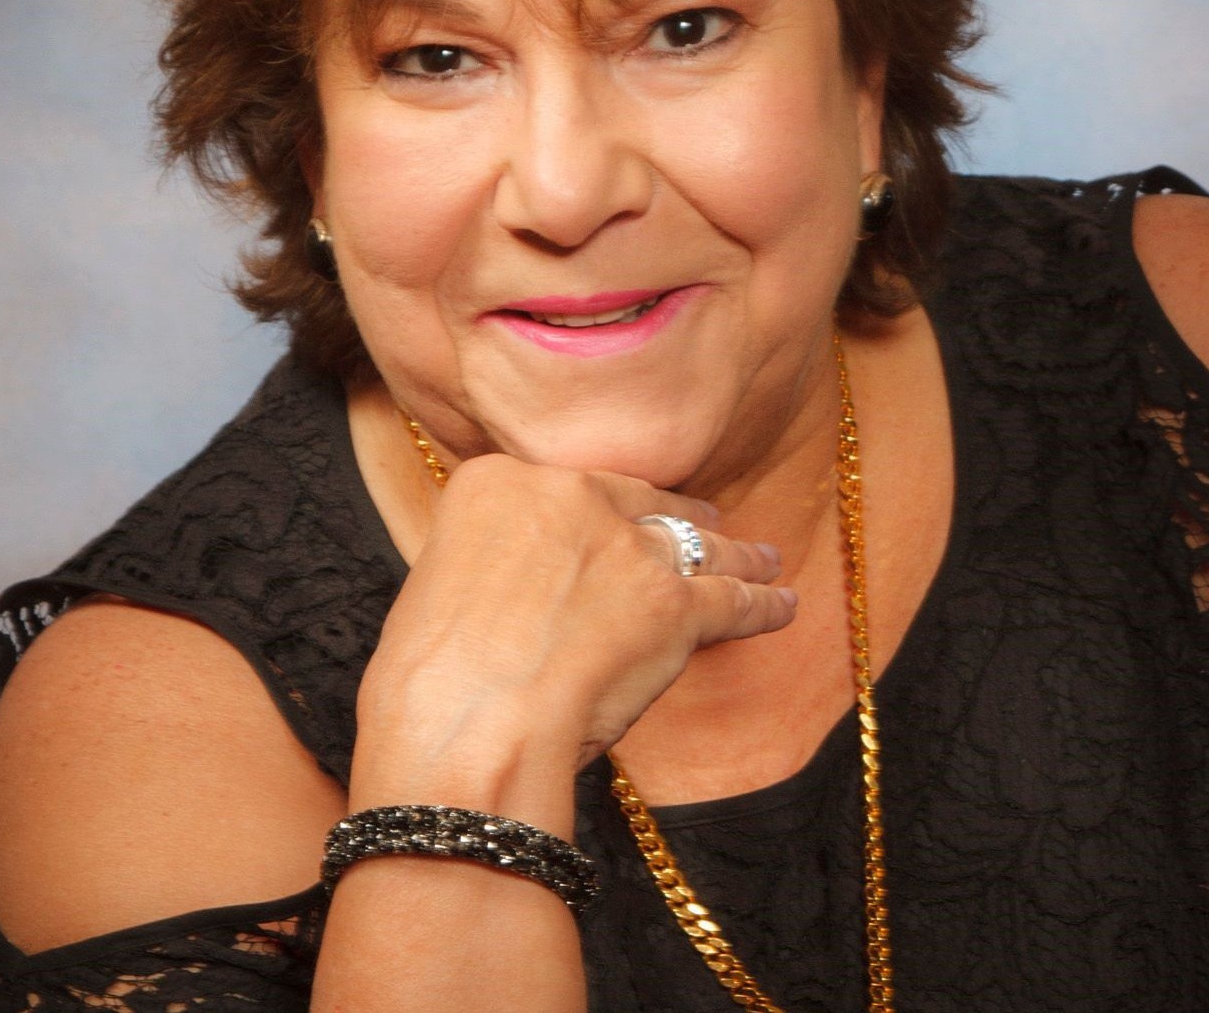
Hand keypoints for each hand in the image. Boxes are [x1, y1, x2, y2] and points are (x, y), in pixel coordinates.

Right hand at [356, 454, 793, 780]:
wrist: (466, 725)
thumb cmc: (427, 680)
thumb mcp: (435, 590)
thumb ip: (486, 569)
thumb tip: (514, 592)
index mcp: (498, 482)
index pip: (561, 488)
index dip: (594, 510)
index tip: (609, 520)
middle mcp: (568, 496)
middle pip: (637, 503)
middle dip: (674, 516)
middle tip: (701, 523)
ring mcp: (627, 547)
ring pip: (694, 543)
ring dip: (735, 552)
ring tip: (761, 556)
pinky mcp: (674, 603)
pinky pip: (734, 599)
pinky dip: (764, 603)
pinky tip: (782, 603)